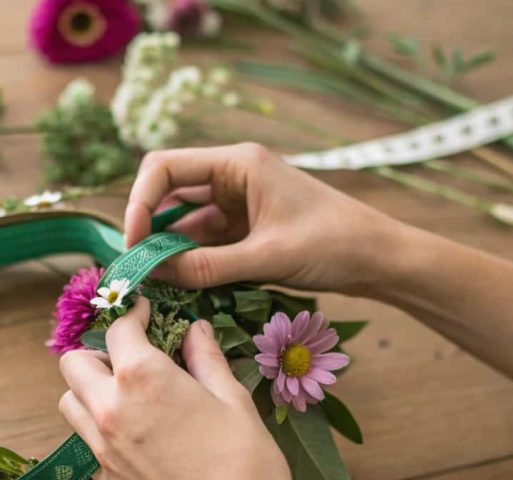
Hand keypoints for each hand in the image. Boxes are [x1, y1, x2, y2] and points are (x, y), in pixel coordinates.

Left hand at [57, 297, 301, 479]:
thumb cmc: (246, 462)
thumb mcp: (232, 399)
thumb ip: (205, 358)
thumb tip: (195, 330)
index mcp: (142, 378)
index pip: (118, 330)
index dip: (132, 315)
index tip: (144, 314)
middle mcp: (110, 411)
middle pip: (73, 364)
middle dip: (97, 353)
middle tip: (130, 358)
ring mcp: (102, 451)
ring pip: (70, 406)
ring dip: (89, 393)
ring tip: (126, 397)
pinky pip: (86, 446)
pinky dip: (100, 433)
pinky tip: (135, 438)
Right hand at [124, 143, 399, 295]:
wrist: (379, 258)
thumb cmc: (332, 244)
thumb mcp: (265, 258)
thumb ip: (206, 266)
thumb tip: (153, 274)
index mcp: (237, 163)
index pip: (164, 168)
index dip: (139, 203)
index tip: (134, 244)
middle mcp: (232, 175)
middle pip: (167, 191)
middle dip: (147, 227)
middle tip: (136, 266)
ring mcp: (237, 202)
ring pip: (183, 220)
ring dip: (166, 247)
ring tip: (151, 281)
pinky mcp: (244, 228)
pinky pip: (203, 240)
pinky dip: (188, 259)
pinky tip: (177, 282)